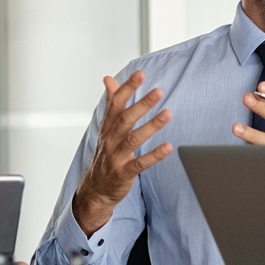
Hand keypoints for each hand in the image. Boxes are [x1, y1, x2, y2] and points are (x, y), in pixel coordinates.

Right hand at [74, 71, 172, 235]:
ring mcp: (115, 157)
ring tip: (167, 114)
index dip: (127, 88)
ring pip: (133, 139)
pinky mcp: (124, 173)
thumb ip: (110, 103)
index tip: (140, 74)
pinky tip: (168, 147)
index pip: (115, 104)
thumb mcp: (106, 128)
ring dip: (151, 126)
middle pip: (125, 119)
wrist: (96, 189)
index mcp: (107, 127)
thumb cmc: (106, 154)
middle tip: (158, 91)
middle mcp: (110, 140)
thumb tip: (108, 78)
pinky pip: (140, 164)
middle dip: (141, 104)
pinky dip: (154, 155)